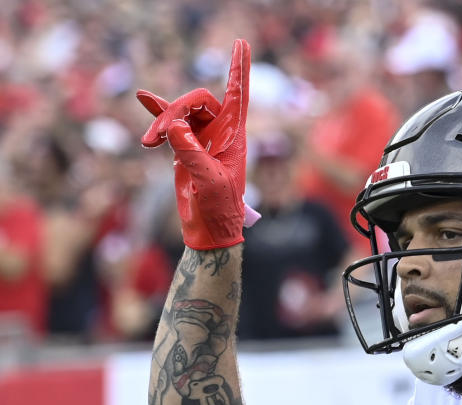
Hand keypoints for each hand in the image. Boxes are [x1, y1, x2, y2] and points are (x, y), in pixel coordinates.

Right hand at [137, 39, 258, 249]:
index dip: (239, 68)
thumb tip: (175, 126)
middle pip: (197, 101)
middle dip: (174, 112)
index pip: (238, 94)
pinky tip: (143, 96)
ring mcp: (202, 137)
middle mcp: (220, 131)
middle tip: (156, 138)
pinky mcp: (184, 146)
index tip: (241, 43)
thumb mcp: (207, 180)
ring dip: (161, 121)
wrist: (210, 229)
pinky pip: (170, 122)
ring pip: (180, 112)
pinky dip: (157, 111)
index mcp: (234, 135)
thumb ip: (191, 152)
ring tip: (147, 143)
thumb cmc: (219, 207)